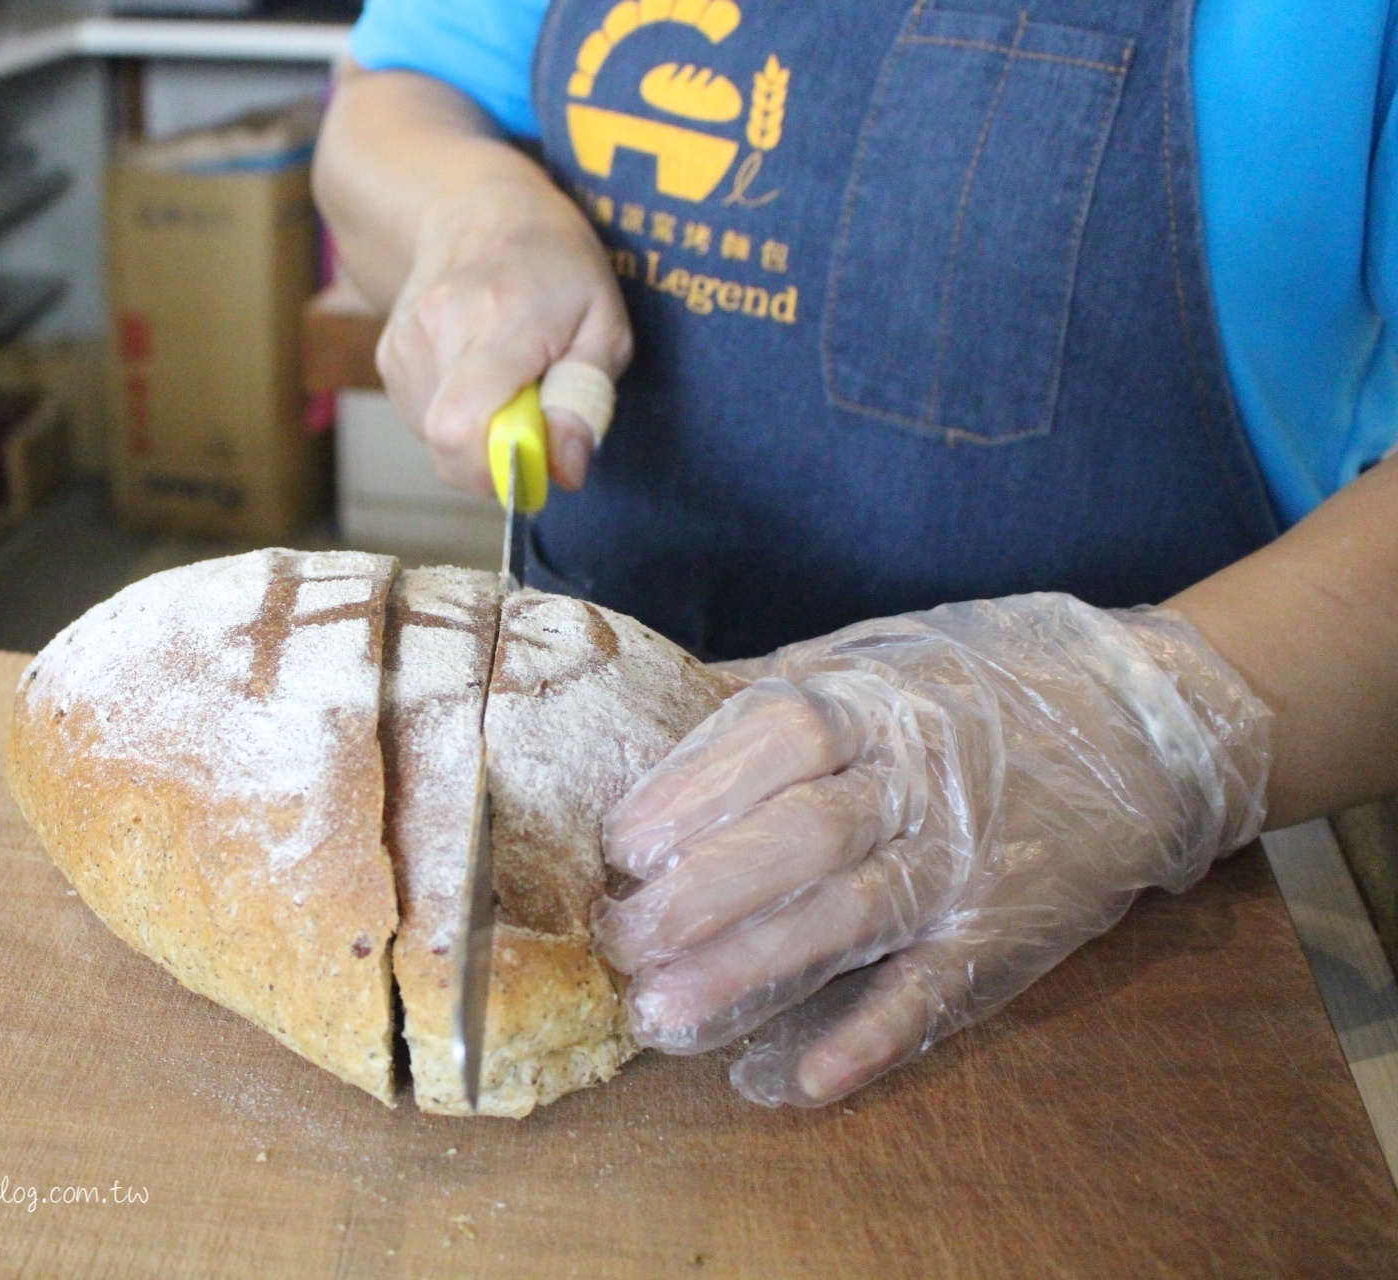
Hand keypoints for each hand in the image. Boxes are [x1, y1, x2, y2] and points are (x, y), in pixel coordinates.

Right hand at [375, 178, 630, 495]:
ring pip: (437, 438)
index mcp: (498, 322)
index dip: (496, 470)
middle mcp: (437, 332)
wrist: (478, 208)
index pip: (461, 428)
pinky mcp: (389, 358)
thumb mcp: (604, 323)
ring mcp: (404, 345)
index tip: (537, 462)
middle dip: (497, 455)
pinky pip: (423, 420)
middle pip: (449, 445)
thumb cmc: (555, 265)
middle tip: (534, 416)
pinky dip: (458, 414)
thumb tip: (565, 471)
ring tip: (508, 379)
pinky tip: (478, 372)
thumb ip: (585, 399)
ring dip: (480, 431)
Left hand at [592, 595, 1271, 1106]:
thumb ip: (784, 688)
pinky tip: (803, 1078)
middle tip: (622, 937)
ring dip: (753, 969)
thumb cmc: (984, 681)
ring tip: (665, 1011)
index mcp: (878, 699)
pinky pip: (934, 988)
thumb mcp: (885, 653)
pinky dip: (872, 1034)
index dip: (694, 787)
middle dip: (703, 890)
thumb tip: (664, 704)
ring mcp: (965, 859)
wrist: (1147, 715)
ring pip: (850, 917)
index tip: (621, 841)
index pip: (777, 735)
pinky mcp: (1005, 927)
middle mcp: (920, 779)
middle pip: (803, 832)